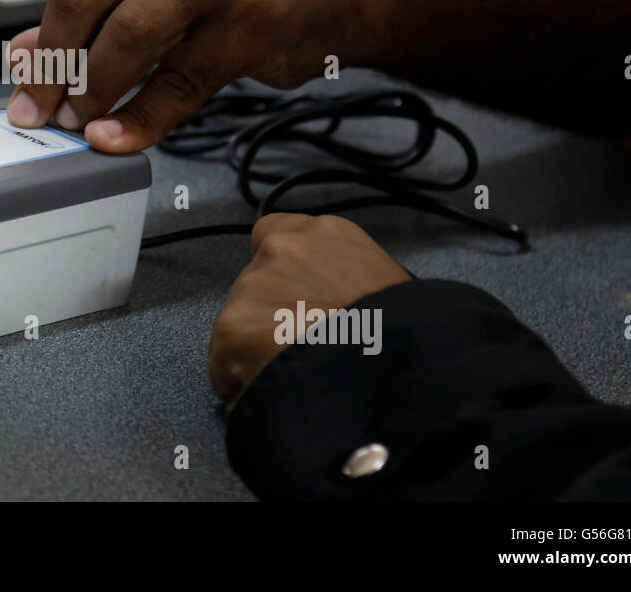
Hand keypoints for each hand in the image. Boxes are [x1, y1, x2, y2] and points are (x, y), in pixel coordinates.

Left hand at [5, 0, 387, 151]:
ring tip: (76, 120)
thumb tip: (25, 62)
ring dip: (91, 93)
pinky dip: (136, 122)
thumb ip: (88, 12)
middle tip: (33, 103)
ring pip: (130, 41)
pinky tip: (112, 139)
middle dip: (52, 59)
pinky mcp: (251, 28)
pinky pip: (176, 87)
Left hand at [207, 213, 410, 403]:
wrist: (399, 366)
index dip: (281, 274)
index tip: (290, 299)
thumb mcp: (392, 287)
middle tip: (297, 347)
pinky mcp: (233, 327)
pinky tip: (267, 395)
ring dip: (255, 346)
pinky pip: (222, 363)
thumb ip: (351, 281)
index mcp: (327, 234)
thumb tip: (339, 309)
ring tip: (292, 375)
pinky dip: (237, 381)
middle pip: (255, 282)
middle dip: (269, 314)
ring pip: (239, 321)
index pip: (276, 235)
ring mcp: (254, 286)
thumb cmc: (408, 335)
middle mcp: (283, 248)